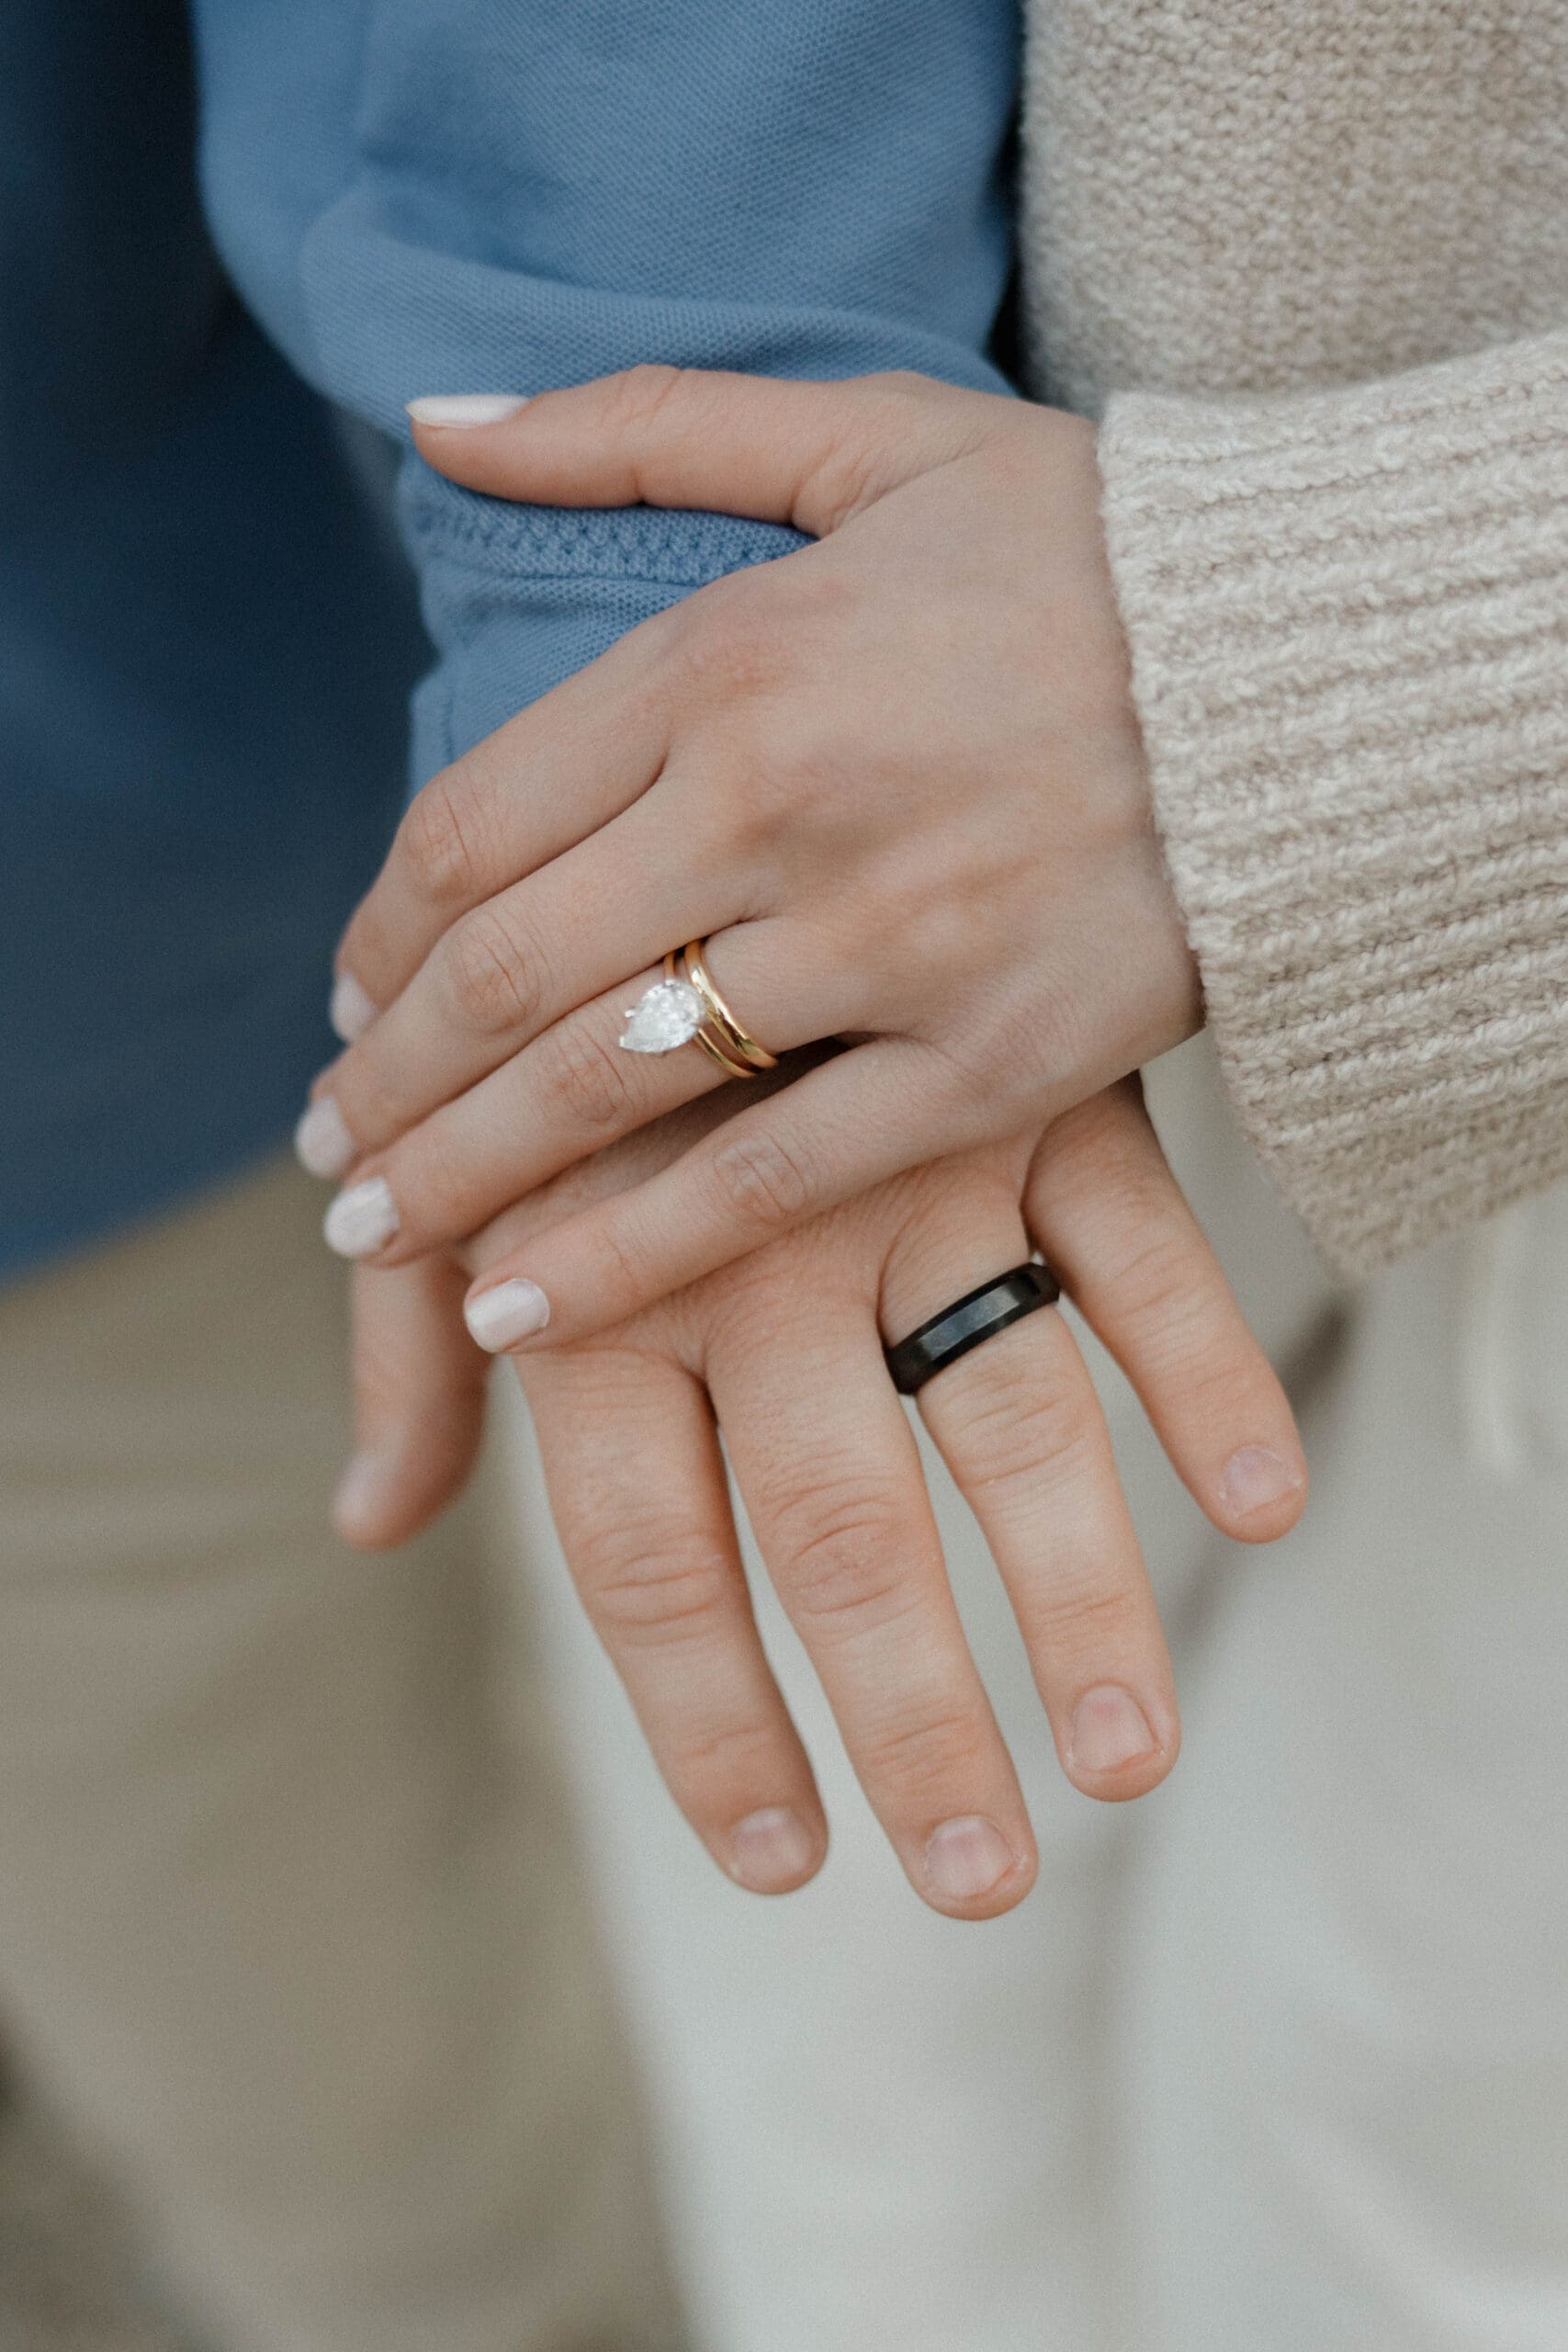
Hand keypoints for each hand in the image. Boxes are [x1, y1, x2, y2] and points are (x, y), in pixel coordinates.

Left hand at [310, 368, 1199, 1356]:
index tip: (348, 1006)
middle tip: (329, 1153)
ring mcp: (885, 943)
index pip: (473, 821)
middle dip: (390, 1081)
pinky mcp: (989, 1062)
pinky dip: (624, 1257)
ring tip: (378, 1233)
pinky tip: (515, 1310)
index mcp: (731, 655)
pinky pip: (767, 1182)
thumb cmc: (1095, 550)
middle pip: (506, 970)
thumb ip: (637, 426)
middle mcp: (779, 801)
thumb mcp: (870, 439)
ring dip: (462, 1172)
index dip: (380, 936)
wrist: (1331, 665)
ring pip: (605, 1086)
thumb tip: (434, 417)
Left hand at [329, 1075, 1305, 1918]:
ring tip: (1120, 1759)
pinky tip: (1265, 1499)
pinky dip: (1205, 1364)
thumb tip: (369, 1523)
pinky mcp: (1034, 1098)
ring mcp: (908, 1169)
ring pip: (1003, 1410)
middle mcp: (753, 1245)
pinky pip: (1138, 1246)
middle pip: (835, 1521)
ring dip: (1074, 1590)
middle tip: (973, 1880)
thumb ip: (412, 1349)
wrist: (672, 792)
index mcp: (600, 1283)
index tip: (777, 1858)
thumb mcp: (455, 1172)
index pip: (650, 1554)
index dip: (707, 1720)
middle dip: (908, 1714)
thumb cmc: (557, 1030)